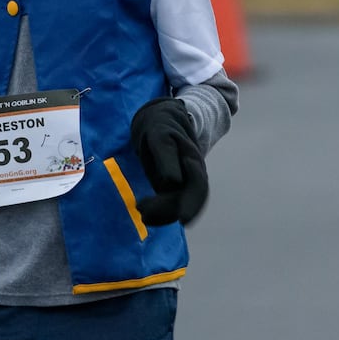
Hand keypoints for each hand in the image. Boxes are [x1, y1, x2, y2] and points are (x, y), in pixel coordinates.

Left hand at [129, 98, 208, 226]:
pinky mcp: (176, 187)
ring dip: (163, 214)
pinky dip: (160, 213)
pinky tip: (145, 215)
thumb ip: (166, 157)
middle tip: (144, 215)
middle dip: (169, 212)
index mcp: (192, 160)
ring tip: (141, 213)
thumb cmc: (161, 126)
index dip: (191, 204)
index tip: (182, 219)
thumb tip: (172, 183)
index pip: (197, 186)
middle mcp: (193, 174)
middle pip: (188, 200)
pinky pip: (172, 205)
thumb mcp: (160, 137)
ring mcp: (186, 181)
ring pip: (180, 205)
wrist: (163, 121)